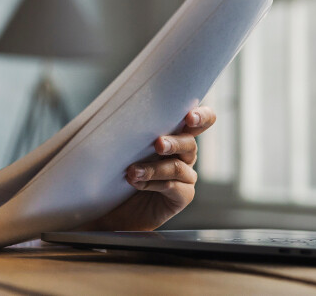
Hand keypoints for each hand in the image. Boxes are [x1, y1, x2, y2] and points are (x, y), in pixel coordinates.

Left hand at [83, 105, 216, 231]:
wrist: (116, 206)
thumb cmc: (119, 168)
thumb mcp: (123, 145)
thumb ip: (130, 129)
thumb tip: (114, 110)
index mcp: (175, 134)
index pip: (199, 120)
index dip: (201, 116)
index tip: (189, 117)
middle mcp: (184, 153)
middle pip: (190, 143)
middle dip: (174, 142)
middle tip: (158, 144)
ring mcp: (186, 176)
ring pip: (177, 167)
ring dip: (154, 168)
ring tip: (132, 171)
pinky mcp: (183, 195)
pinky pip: (172, 186)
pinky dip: (151, 183)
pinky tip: (135, 183)